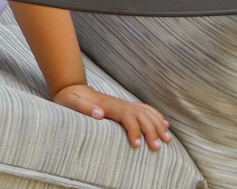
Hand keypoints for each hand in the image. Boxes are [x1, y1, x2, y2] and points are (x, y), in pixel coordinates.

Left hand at [53, 83, 172, 149]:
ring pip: (147, 113)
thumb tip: (99, 114)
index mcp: (108, 105)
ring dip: (158, 125)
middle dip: (152, 131)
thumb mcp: (71, 102)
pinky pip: (145, 109)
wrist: (71, 87)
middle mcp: (119, 104)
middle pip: (141, 116)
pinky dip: (157, 116)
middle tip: (157, 148)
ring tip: (167, 140)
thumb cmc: (69, 98)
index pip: (127, 117)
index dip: (134, 130)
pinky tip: (164, 124)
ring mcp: (124, 104)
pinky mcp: (125, 105)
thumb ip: (84, 108)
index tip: (137, 145)